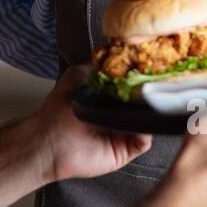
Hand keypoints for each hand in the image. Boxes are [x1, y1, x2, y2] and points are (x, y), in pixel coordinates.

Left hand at [29, 64, 151, 182]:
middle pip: (145, 103)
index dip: (143, 79)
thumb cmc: (59, 110)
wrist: (50, 142)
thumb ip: (98, 66)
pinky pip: (144, 141)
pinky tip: (140, 124)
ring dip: (151, 114)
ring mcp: (123, 131)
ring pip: (148, 122)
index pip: (135, 85)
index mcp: (110, 95)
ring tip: (149, 105)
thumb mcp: (77, 76)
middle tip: (156, 87)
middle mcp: (119, 112)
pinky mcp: (125, 150)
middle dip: (151, 96)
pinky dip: (146, 133)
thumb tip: (119, 56)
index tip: (151, 70)